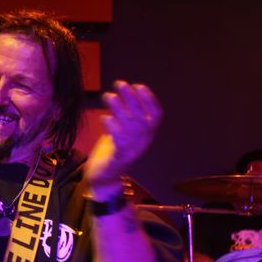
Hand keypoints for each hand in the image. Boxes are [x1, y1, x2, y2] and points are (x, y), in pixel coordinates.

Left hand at [85, 81, 161, 197]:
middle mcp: (143, 142)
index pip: (156, 115)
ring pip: (130, 127)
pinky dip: (113, 128)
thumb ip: (127, 116)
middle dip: (131, 98)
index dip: (149, 99)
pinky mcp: (119, 159)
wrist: (104, 178)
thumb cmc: (114, 149)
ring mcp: (133, 151)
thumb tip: (124, 92)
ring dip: (119, 109)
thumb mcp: (124, 131)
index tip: (138, 85)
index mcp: (147, 135)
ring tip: (108, 96)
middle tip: (119, 83)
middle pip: (141, 117)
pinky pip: (119, 142)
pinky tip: (105, 118)